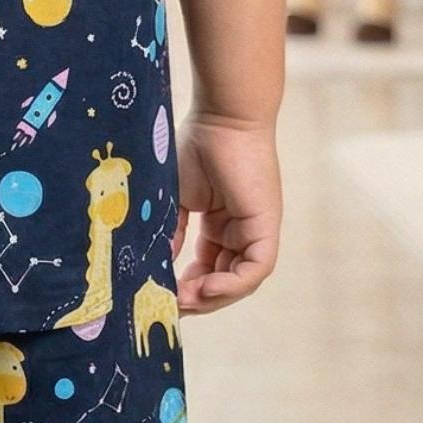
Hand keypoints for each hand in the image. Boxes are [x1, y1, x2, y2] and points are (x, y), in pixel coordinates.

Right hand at [171, 113, 281, 311]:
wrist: (221, 116)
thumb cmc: (197, 146)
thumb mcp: (176, 199)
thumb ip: (170, 232)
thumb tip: (156, 267)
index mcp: (222, 223)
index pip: (207, 267)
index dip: (187, 286)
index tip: (162, 295)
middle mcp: (241, 230)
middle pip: (224, 280)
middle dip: (198, 298)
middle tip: (169, 306)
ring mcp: (256, 230)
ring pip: (241, 281)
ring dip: (212, 297)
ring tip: (183, 301)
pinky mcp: (266, 227)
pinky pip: (255, 270)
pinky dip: (230, 285)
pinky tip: (204, 289)